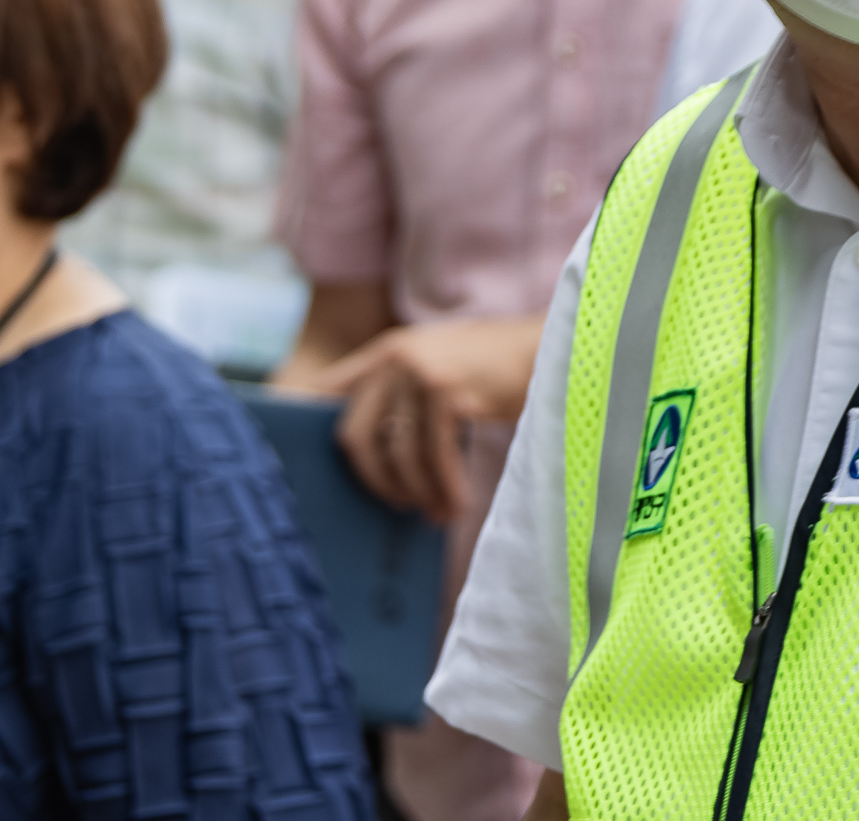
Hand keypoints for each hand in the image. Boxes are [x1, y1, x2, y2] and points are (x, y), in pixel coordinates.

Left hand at [309, 317, 542, 523]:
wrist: (556, 344)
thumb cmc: (500, 368)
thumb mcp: (443, 368)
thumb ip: (405, 396)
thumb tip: (378, 458)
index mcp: (386, 351)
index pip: (326, 391)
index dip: (307, 430)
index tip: (302, 470)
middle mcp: (394, 357)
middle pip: (355, 436)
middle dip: (375, 482)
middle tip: (398, 507)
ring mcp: (418, 371)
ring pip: (398, 455)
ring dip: (418, 494)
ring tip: (439, 514)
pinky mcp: (446, 390)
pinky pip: (434, 457)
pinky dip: (446, 489)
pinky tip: (458, 506)